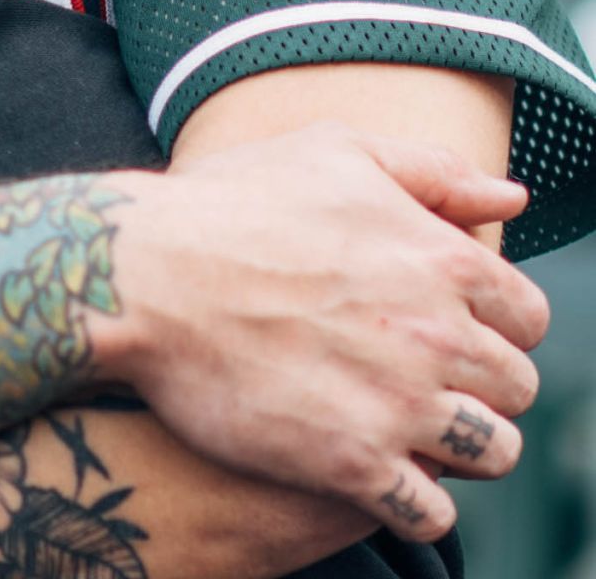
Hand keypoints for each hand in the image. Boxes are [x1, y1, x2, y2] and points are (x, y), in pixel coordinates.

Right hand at [107, 122, 545, 542]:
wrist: (142, 274)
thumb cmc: (231, 204)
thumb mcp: (333, 153)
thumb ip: (432, 170)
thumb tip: (512, 200)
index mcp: (440, 259)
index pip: (527, 317)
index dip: (492, 324)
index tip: (446, 326)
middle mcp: (436, 334)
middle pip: (516, 388)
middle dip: (478, 386)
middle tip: (417, 376)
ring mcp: (398, 404)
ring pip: (491, 455)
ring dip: (459, 447)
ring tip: (404, 428)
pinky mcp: (352, 465)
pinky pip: (432, 515)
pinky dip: (415, 503)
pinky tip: (377, 474)